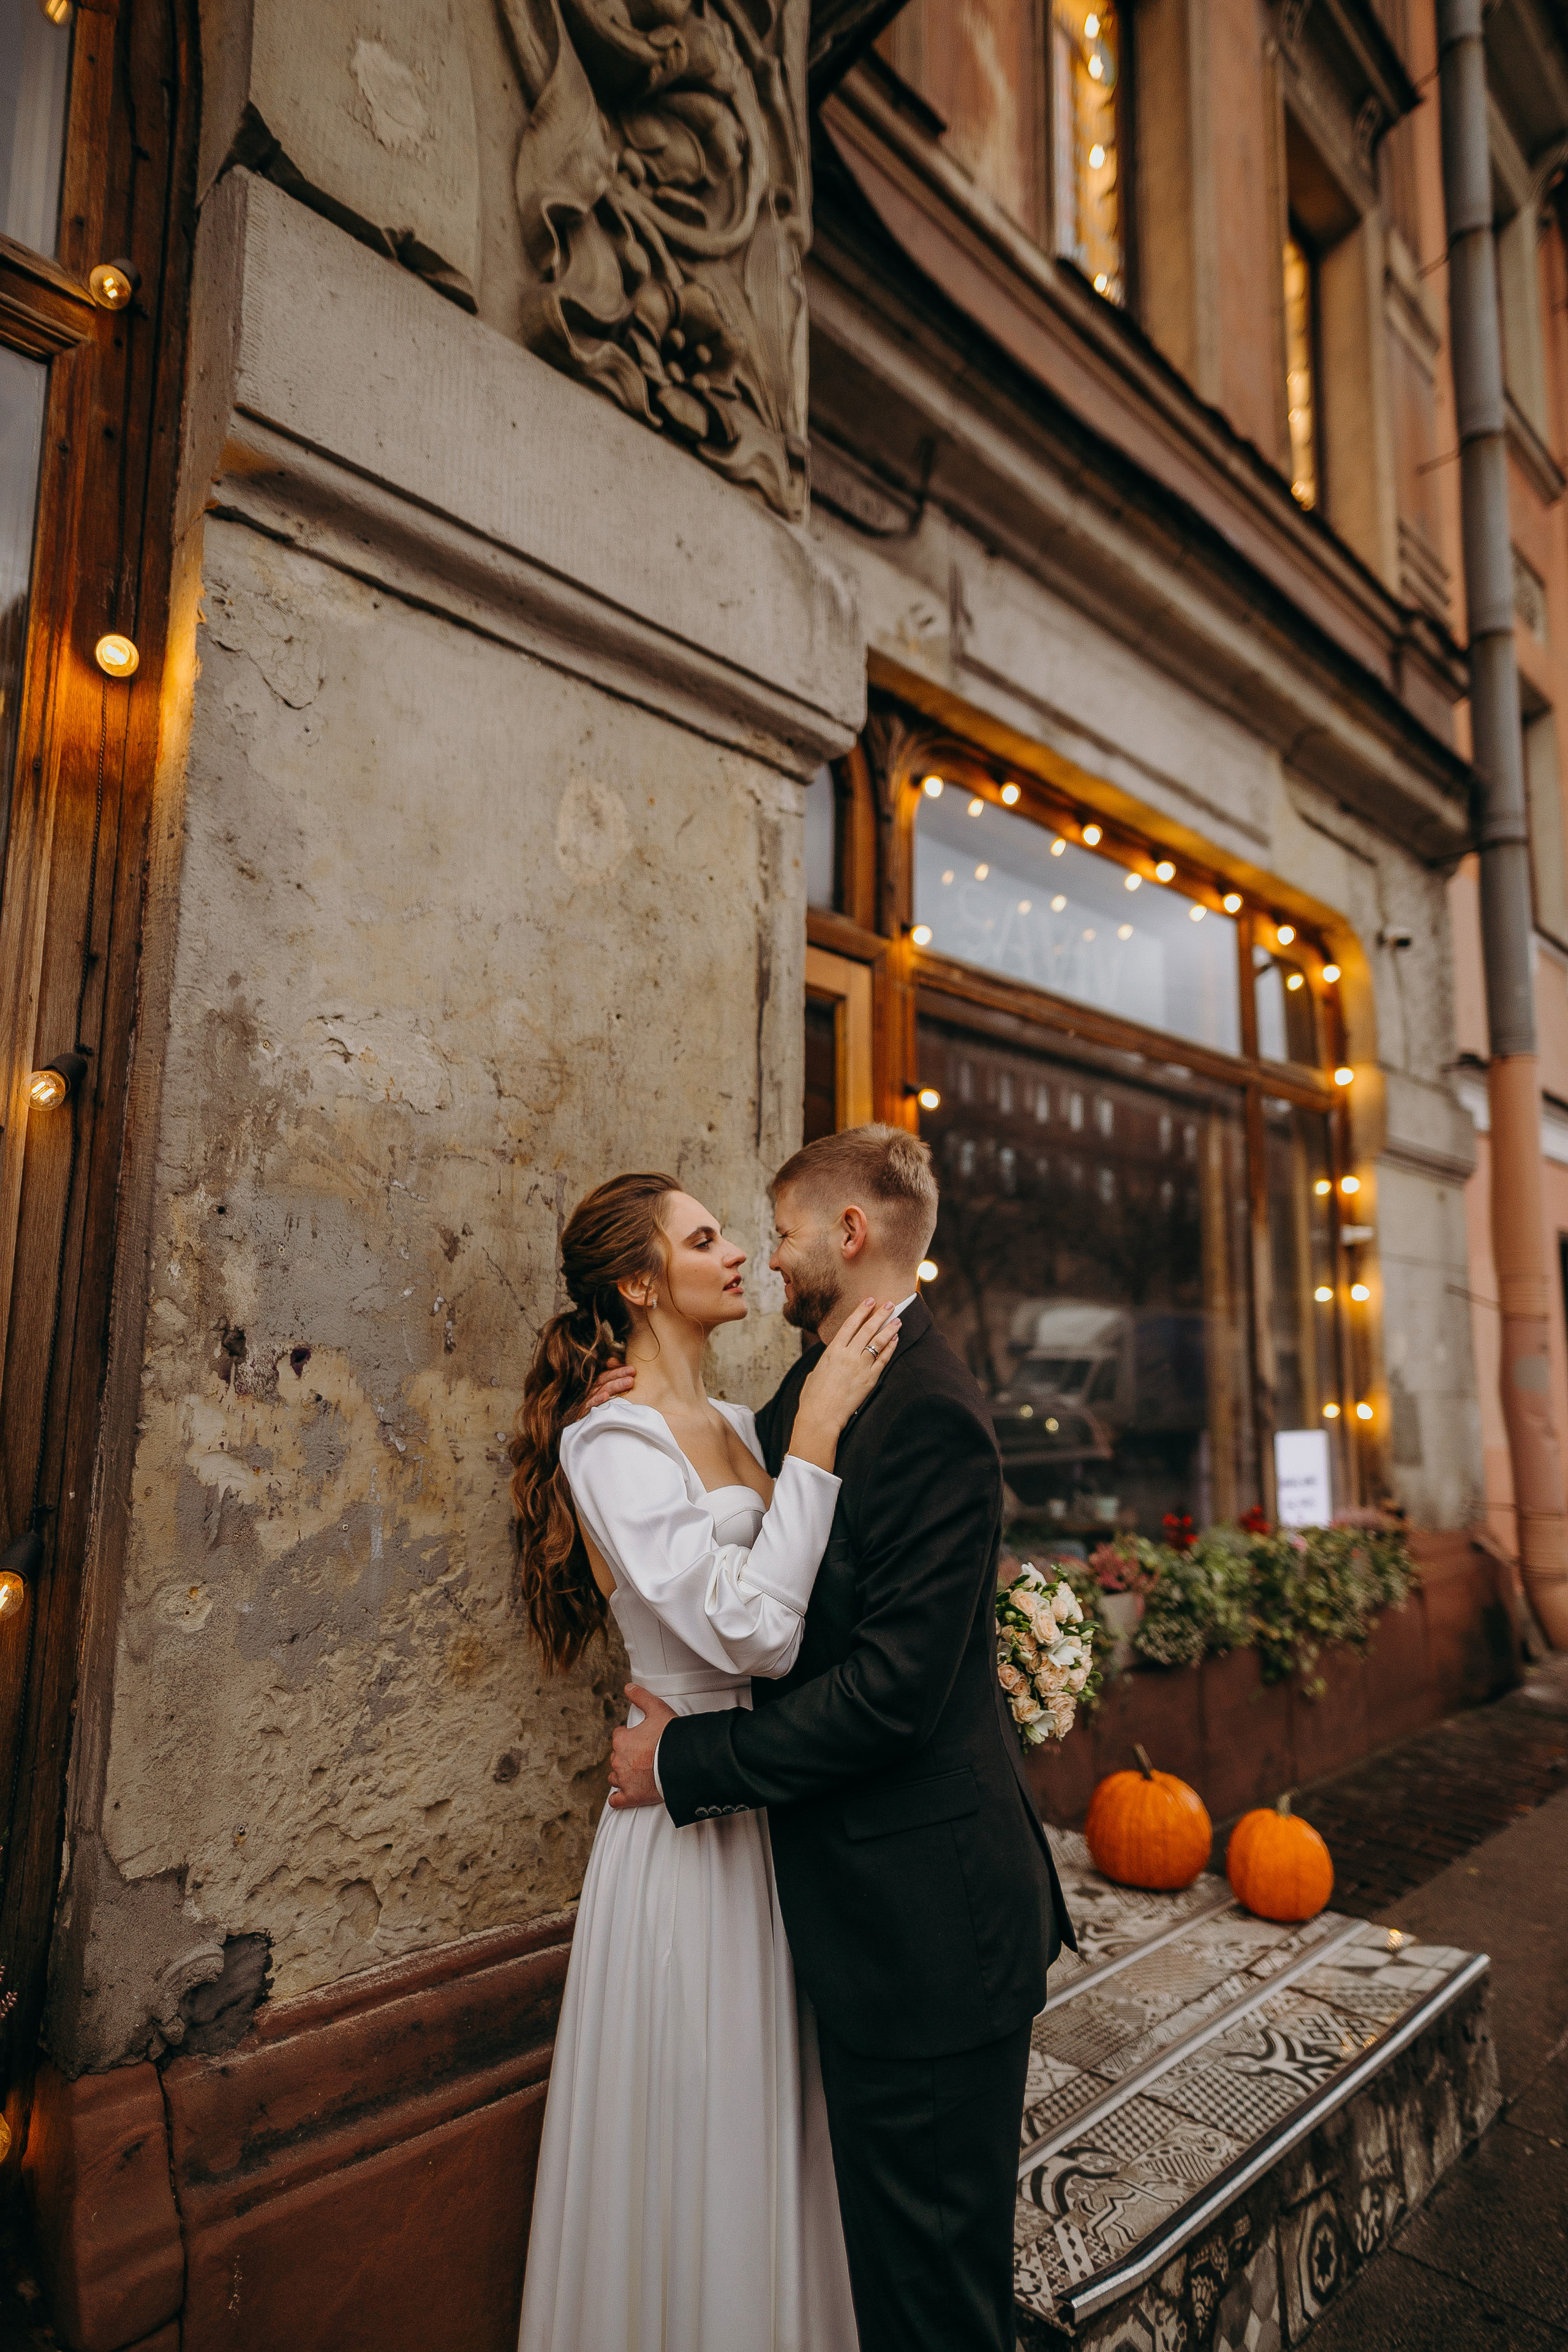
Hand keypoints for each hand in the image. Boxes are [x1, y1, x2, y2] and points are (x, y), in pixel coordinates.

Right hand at [582, 1360, 635, 1412]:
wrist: (586, 1433)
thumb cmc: (600, 1412)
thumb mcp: (607, 1393)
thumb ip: (612, 1377)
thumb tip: (612, 1360)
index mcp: (596, 1387)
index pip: (606, 1375)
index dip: (619, 1370)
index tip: (633, 1370)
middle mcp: (591, 1393)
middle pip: (604, 1380)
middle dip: (619, 1375)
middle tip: (633, 1374)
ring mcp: (587, 1403)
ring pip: (600, 1390)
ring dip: (615, 1385)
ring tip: (629, 1382)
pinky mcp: (583, 1415)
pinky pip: (590, 1406)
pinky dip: (597, 1401)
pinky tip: (605, 1396)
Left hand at [607, 1683, 674, 1808]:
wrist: (683, 1762)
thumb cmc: (671, 1736)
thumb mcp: (657, 1709)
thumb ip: (641, 1697)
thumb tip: (628, 1687)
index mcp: (622, 1740)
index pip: (618, 1736)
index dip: (629, 1735)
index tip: (638, 1737)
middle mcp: (619, 1760)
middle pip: (616, 1757)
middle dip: (626, 1755)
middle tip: (641, 1754)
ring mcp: (625, 1780)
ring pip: (614, 1777)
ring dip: (621, 1775)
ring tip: (635, 1772)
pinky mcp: (632, 1797)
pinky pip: (617, 1801)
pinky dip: (618, 1799)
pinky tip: (622, 1796)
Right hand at [789, 1298, 900, 1471]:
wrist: (821, 1417)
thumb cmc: (813, 1396)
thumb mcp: (817, 1371)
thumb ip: (828, 1359)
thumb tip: (834, 1355)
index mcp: (832, 1351)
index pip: (850, 1324)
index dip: (861, 1311)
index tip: (869, 1300)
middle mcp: (848, 1355)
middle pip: (867, 1329)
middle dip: (879, 1314)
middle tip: (889, 1304)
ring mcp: (860, 1367)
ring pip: (878, 1342)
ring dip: (889, 1329)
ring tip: (898, 1319)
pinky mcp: (870, 1379)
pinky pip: (883, 1359)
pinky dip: (890, 1348)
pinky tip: (896, 1340)